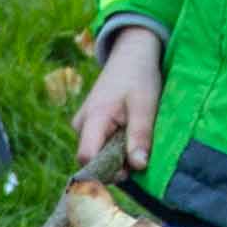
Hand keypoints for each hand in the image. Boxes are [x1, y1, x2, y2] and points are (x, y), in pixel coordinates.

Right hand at [70, 24, 166, 177]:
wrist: (132, 55)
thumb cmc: (139, 76)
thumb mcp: (145, 106)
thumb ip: (140, 136)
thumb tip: (138, 166)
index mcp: (93, 119)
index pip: (86, 158)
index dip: (105, 171)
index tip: (129, 171)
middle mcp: (81, 124)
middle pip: (91, 160)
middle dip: (115, 165)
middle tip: (139, 154)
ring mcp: (83, 125)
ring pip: (96, 154)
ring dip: (117, 156)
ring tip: (136, 140)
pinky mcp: (89, 126)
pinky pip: (99, 146)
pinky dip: (116, 147)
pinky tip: (129, 135)